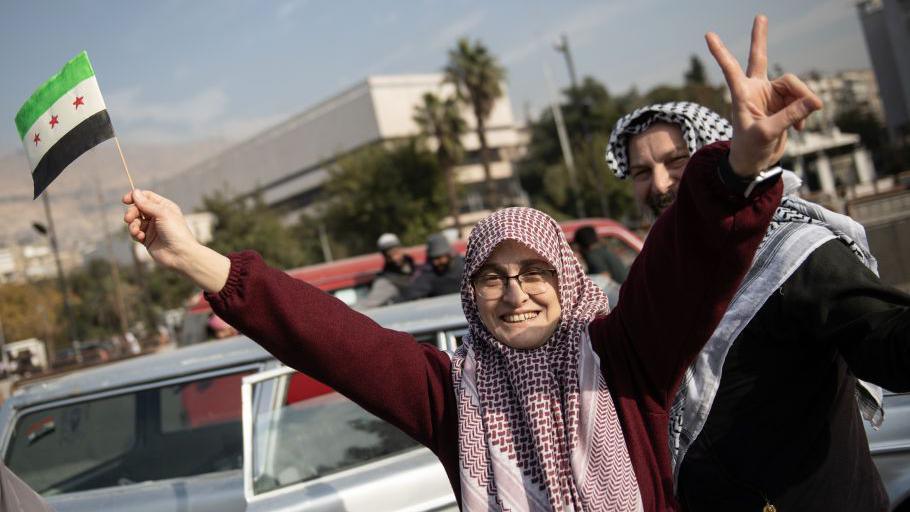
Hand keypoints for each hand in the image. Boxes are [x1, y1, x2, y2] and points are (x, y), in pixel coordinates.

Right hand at [123, 189, 229, 291]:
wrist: (180, 255)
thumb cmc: (176, 232)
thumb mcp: (162, 214)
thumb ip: (147, 204)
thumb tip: (135, 192)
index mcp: (164, 207)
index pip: (146, 197)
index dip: (135, 197)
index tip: (125, 200)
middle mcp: (158, 216)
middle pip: (138, 208)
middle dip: (131, 213)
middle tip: (128, 219)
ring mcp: (152, 228)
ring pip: (134, 221)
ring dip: (132, 225)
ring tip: (136, 232)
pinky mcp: (147, 239)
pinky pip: (135, 233)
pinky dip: (135, 234)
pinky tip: (141, 238)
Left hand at [706, 15, 822, 176]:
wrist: (755, 163)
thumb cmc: (750, 150)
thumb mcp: (767, 134)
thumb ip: (789, 116)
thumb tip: (813, 101)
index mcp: (742, 94)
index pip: (730, 69)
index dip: (721, 52)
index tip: (708, 35)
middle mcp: (756, 90)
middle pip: (760, 58)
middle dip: (760, 38)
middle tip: (760, 16)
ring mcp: (771, 95)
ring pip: (794, 86)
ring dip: (803, 101)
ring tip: (802, 123)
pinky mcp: (785, 103)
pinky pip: (803, 100)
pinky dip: (805, 112)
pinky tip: (800, 129)